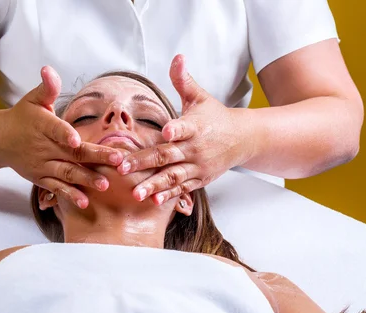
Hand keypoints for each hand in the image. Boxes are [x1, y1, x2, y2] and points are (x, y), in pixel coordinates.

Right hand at [0, 66, 123, 208]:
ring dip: (86, 180)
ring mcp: (43, 165)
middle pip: (72, 154)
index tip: (77, 140)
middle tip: (117, 161)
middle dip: (96, 158)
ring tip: (104, 185)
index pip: (55, 130)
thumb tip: (48, 70)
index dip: (65, 135)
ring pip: (67, 173)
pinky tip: (84, 202)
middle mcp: (44, 147)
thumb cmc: (22, 117)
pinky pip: (57, 188)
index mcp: (44, 125)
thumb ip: (47, 88)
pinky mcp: (41, 178)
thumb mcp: (33, 99)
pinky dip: (69, 196)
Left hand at [117, 55, 254, 204]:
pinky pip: (182, 188)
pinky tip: (153, 201)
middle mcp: (195, 148)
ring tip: (135, 193)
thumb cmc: (215, 117)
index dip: (175, 129)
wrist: (243, 138)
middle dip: (144, 162)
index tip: (166, 131)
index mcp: (194, 126)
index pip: (184, 127)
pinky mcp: (200, 179)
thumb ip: (184, 80)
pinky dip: (169, 195)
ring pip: (172, 177)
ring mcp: (198, 166)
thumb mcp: (200, 97)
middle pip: (167, 156)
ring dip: (153, 186)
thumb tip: (177, 57)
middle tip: (123, 168)